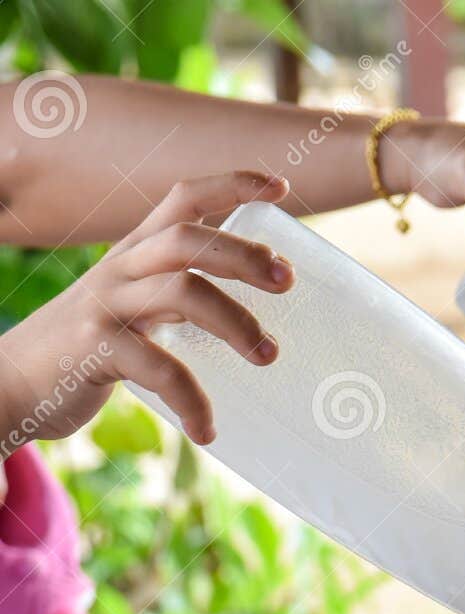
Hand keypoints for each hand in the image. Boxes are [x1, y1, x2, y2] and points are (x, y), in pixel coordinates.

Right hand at [0, 172, 292, 449]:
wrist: (11, 382)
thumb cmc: (86, 345)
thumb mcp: (130, 304)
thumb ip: (176, 294)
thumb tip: (247, 313)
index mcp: (135, 253)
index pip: (183, 199)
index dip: (232, 185)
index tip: (281, 187)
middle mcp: (120, 269)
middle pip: (188, 238)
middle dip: (244, 254)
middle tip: (287, 281)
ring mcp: (105, 306)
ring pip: (182, 292)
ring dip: (237, 322)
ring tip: (268, 355)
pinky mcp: (95, 348)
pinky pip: (161, 369)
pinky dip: (193, 402)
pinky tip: (206, 429)